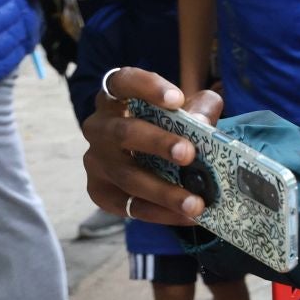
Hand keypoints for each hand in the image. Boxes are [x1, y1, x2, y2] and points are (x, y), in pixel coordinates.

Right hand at [80, 67, 225, 224]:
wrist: (150, 158)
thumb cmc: (167, 126)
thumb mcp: (185, 113)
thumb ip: (200, 109)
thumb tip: (204, 119)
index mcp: (115, 99)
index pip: (121, 82)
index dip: (146, 87)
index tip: (177, 99)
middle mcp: (98, 127)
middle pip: (123, 132)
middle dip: (157, 143)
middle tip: (188, 154)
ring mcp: (95, 161)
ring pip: (126, 176)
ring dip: (163, 191)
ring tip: (196, 204)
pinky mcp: (98, 191)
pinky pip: (127, 206)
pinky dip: (159, 213)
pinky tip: (186, 217)